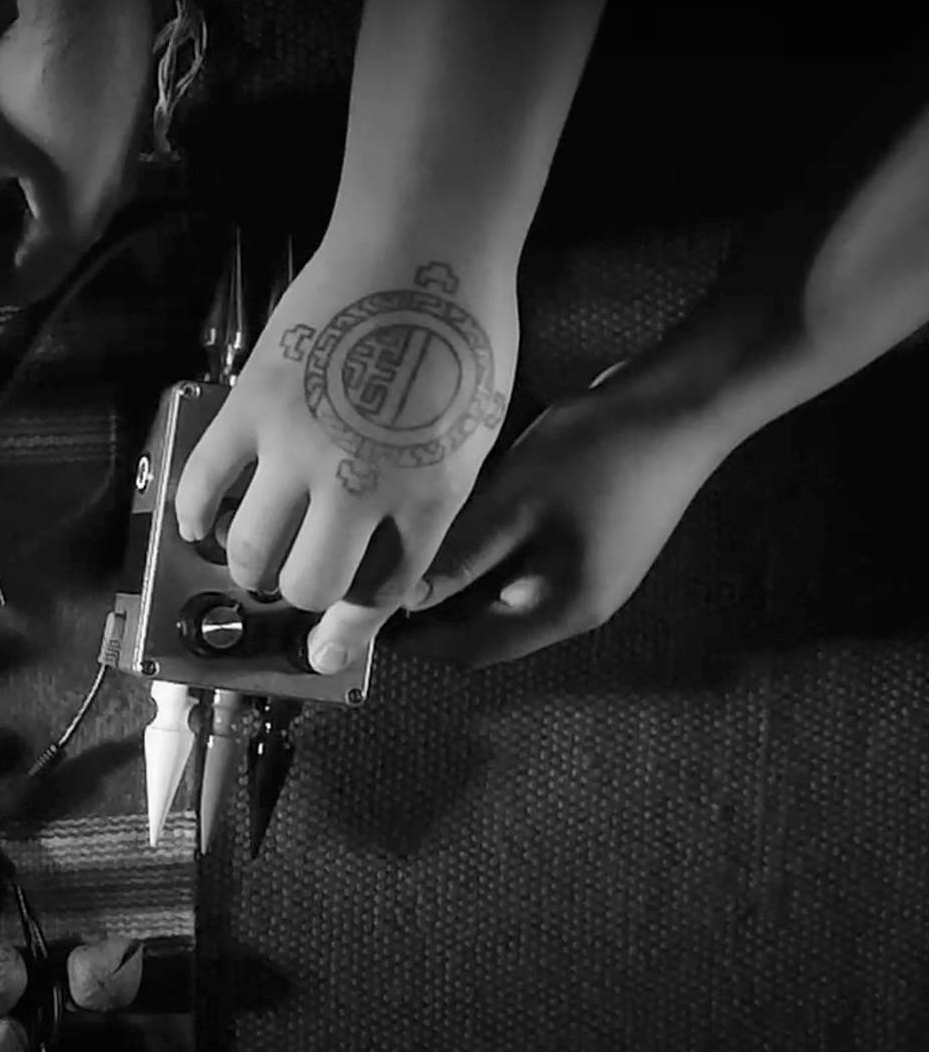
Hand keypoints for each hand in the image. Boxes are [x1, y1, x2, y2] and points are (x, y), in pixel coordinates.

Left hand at [0, 0, 150, 302]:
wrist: (89, 13)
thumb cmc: (32, 90)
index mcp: (74, 225)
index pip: (25, 284)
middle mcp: (104, 209)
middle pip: (44, 257)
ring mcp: (114, 175)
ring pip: (57, 221)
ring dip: (11, 227)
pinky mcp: (113, 141)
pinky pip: (70, 189)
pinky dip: (31, 197)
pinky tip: (1, 180)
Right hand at [175, 243, 519, 672]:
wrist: (419, 248)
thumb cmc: (462, 331)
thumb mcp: (473, 435)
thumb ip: (430, 501)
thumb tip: (385, 548)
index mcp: (428, 496)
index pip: (382, 592)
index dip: (352, 631)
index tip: (332, 650)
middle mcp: (359, 486)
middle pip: (310, 584)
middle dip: (300, 597)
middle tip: (295, 584)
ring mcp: (296, 449)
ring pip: (251, 551)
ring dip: (250, 566)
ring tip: (254, 556)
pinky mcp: (249, 410)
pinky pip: (204, 486)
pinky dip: (197, 517)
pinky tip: (203, 523)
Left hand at [396, 367, 729, 667]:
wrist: (682, 401)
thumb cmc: (601, 454)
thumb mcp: (515, 505)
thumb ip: (460, 558)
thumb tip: (405, 600)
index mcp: (563, 610)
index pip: (476, 650)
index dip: (419, 643)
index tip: (370, 620)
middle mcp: (577, 603)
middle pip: (487, 625)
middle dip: (432, 609)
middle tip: (377, 579)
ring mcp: (587, 570)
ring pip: (501, 591)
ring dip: (457, 577)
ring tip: (404, 550)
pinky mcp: (588, 539)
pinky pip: (523, 561)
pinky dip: (485, 552)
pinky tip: (453, 522)